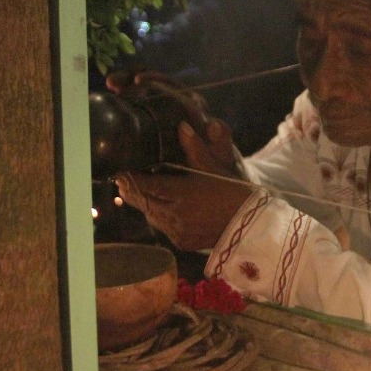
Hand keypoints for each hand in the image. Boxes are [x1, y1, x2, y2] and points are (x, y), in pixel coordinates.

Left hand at [115, 120, 249, 250]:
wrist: (250, 225)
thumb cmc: (232, 192)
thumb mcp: (214, 168)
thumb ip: (195, 149)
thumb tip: (182, 126)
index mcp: (182, 192)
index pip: (147, 186)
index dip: (130, 180)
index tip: (119, 174)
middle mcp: (175, 214)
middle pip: (144, 203)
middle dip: (132, 192)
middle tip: (122, 182)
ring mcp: (178, 231)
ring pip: (151, 217)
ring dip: (146, 205)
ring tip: (141, 194)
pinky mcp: (182, 243)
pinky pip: (163, 229)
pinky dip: (160, 219)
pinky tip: (163, 210)